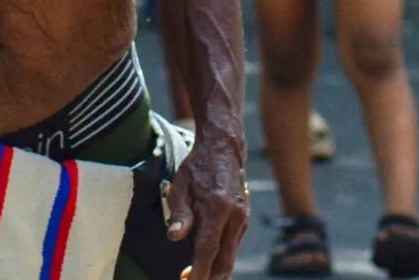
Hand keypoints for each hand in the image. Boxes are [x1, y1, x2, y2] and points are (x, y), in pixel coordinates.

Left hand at [165, 128, 249, 279]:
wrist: (224, 150)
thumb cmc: (198, 167)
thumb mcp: (180, 185)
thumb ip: (179, 212)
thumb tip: (174, 237)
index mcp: (217, 208)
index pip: (208, 248)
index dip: (199, 271)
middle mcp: (235, 217)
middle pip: (224, 260)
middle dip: (208, 277)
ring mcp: (243, 220)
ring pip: (231, 256)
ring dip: (214, 270)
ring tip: (192, 275)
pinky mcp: (244, 221)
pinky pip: (233, 247)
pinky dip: (221, 259)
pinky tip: (206, 260)